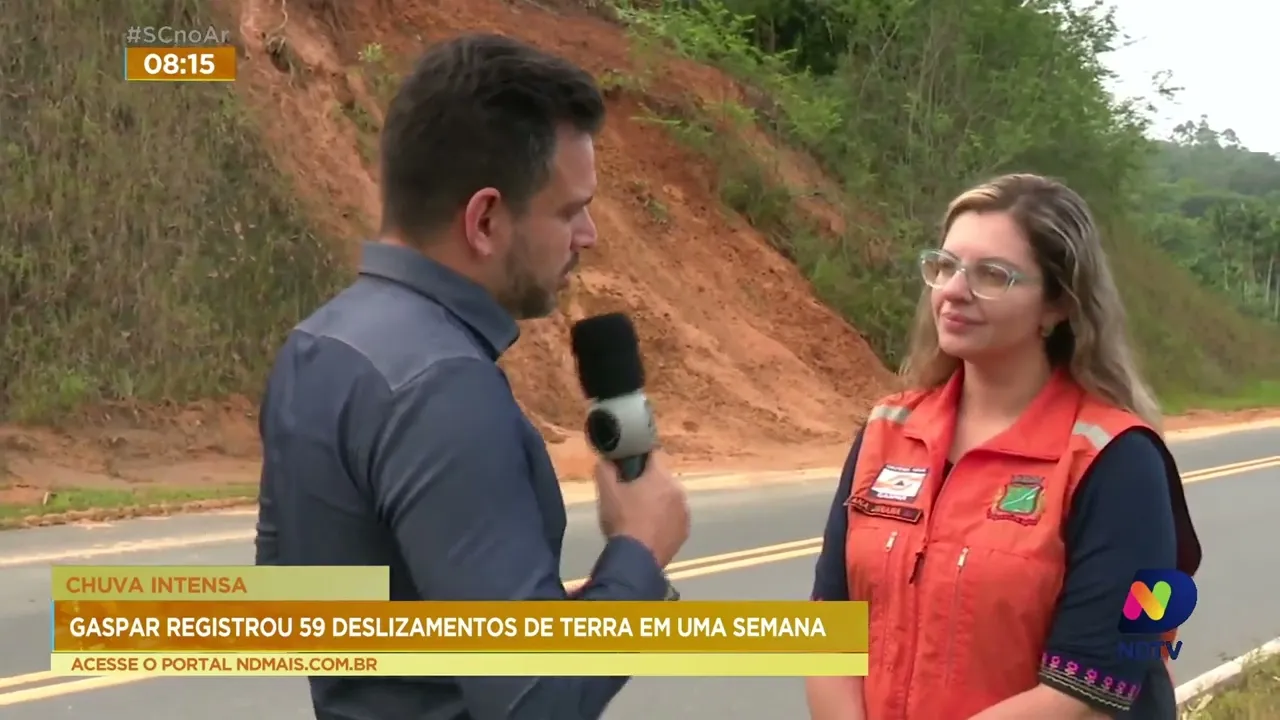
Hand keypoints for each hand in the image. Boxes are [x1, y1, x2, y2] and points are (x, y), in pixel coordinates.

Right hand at [593, 453, 689, 567]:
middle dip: (648, 482)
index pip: (653, 454)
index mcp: (660, 476)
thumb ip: (605, 469)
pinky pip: (674, 518)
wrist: (636, 559)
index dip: (638, 458)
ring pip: (669, 498)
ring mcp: (684, 512)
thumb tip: (605, 460)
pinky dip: (665, 520)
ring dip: (658, 502)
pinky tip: (650, 530)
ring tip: (640, 516)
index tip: (627, 467)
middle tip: (629, 495)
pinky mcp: (685, 531)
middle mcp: (678, 490)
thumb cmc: (622, 520)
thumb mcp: (606, 492)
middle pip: (662, 478)